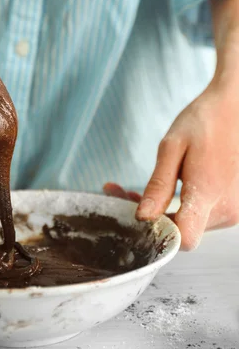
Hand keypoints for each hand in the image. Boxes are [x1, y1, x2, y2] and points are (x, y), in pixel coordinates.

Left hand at [104, 81, 238, 249]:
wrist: (233, 109)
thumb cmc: (204, 122)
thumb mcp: (172, 148)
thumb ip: (158, 185)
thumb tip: (143, 216)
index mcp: (208, 194)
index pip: (183, 238)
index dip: (158, 232)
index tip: (136, 213)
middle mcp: (225, 209)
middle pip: (181, 232)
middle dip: (150, 217)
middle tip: (122, 193)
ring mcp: (231, 209)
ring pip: (188, 225)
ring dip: (162, 211)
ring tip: (135, 189)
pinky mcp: (230, 206)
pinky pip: (199, 215)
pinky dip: (178, 206)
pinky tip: (163, 189)